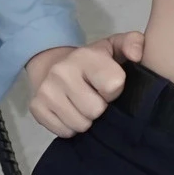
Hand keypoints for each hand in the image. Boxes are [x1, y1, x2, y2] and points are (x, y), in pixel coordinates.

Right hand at [24, 30, 145, 137]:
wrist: (53, 64)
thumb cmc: (93, 61)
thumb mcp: (115, 46)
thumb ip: (133, 43)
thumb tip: (137, 55)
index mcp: (85, 56)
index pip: (113, 85)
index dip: (115, 90)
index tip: (110, 85)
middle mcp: (61, 72)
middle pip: (95, 111)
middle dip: (100, 107)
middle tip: (95, 97)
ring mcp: (46, 90)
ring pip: (80, 124)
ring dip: (86, 119)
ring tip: (84, 104)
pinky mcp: (36, 107)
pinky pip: (63, 131)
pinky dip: (70, 126)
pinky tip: (70, 111)